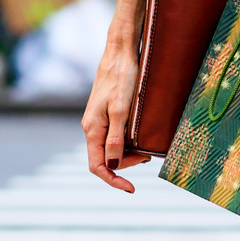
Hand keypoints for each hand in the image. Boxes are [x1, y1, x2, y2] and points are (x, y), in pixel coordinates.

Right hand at [81, 0, 152, 191]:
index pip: (97, 166)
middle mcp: (92, 127)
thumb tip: (113, 166)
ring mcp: (99, 120)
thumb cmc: (122, 77)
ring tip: (147, 149)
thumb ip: (116, 138)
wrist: (121, 51)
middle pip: (106, 159)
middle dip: (125, 165)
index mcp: (92, 129)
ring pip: (111, 148)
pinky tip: (141, 138)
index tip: (132, 189)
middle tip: (148, 158)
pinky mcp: (107, 113)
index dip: (113, 181)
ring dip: (128, 154)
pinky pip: (115, 136)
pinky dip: (128, 142)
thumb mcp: (122, 109)